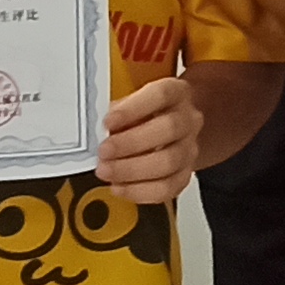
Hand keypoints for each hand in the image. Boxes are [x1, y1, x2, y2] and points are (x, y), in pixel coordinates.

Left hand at [96, 75, 209, 204]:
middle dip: (131, 143)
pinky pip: (167, 188)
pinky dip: (139, 191)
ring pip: (169, 162)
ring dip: (132, 170)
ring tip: (106, 171)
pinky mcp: (184, 175)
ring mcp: (189, 149)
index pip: (161, 95)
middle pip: (168, 129)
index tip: (108, 121)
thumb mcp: (132, 102)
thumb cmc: (146, 114)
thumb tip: (95, 131)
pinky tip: (119, 187)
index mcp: (176, 93)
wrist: (172, 131)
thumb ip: (117, 113)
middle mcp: (188, 120)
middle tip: (104, 151)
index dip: (133, 109)